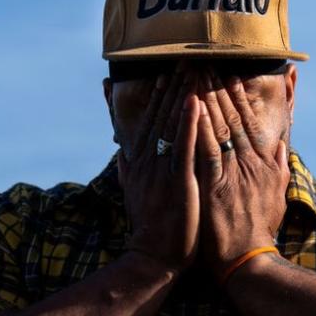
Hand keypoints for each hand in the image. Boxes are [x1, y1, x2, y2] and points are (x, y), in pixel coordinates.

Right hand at [117, 67, 199, 273]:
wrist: (155, 256)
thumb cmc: (150, 224)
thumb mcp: (132, 190)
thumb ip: (127, 165)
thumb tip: (120, 148)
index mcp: (140, 160)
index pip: (150, 120)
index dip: (157, 95)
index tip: (165, 71)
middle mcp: (149, 159)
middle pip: (161, 115)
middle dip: (173, 87)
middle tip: (183, 60)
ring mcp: (162, 168)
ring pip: (172, 124)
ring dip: (181, 95)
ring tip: (191, 70)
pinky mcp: (177, 180)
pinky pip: (184, 145)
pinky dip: (188, 122)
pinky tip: (195, 102)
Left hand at [194, 70, 290, 279]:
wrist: (248, 259)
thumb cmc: (259, 229)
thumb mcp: (278, 194)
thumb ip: (280, 167)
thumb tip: (282, 145)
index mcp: (260, 161)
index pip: (246, 121)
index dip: (236, 96)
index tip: (228, 74)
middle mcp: (247, 161)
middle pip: (230, 117)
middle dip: (217, 88)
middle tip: (205, 64)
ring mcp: (231, 172)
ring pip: (218, 128)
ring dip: (206, 99)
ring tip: (195, 76)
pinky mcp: (214, 185)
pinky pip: (206, 150)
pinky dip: (200, 128)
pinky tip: (192, 109)